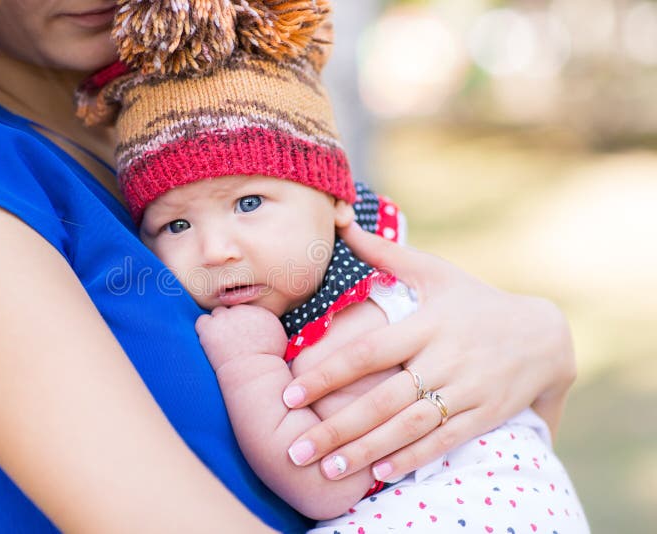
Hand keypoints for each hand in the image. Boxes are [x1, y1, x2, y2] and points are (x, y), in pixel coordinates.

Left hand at [196, 305, 287, 369]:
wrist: (254, 372)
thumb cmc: (267, 362)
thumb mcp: (277, 339)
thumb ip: (268, 326)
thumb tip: (258, 325)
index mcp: (260, 312)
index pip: (247, 310)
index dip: (243, 323)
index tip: (243, 336)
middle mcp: (243, 310)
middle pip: (233, 309)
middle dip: (231, 321)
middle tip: (231, 339)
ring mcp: (226, 317)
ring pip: (217, 312)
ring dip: (218, 324)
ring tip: (220, 340)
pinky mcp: (211, 327)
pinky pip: (202, 321)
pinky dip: (204, 329)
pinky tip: (209, 341)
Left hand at [281, 222, 575, 481]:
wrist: (545, 335)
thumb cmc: (476, 300)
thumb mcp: (436, 272)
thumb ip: (386, 254)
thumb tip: (342, 223)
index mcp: (425, 324)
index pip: (366, 352)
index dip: (327, 374)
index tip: (290, 394)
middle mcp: (443, 359)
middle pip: (381, 399)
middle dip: (336, 427)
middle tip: (295, 450)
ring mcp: (465, 390)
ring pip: (408, 426)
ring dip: (365, 451)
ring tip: (325, 470)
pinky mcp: (484, 415)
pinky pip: (444, 441)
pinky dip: (412, 458)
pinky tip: (379, 474)